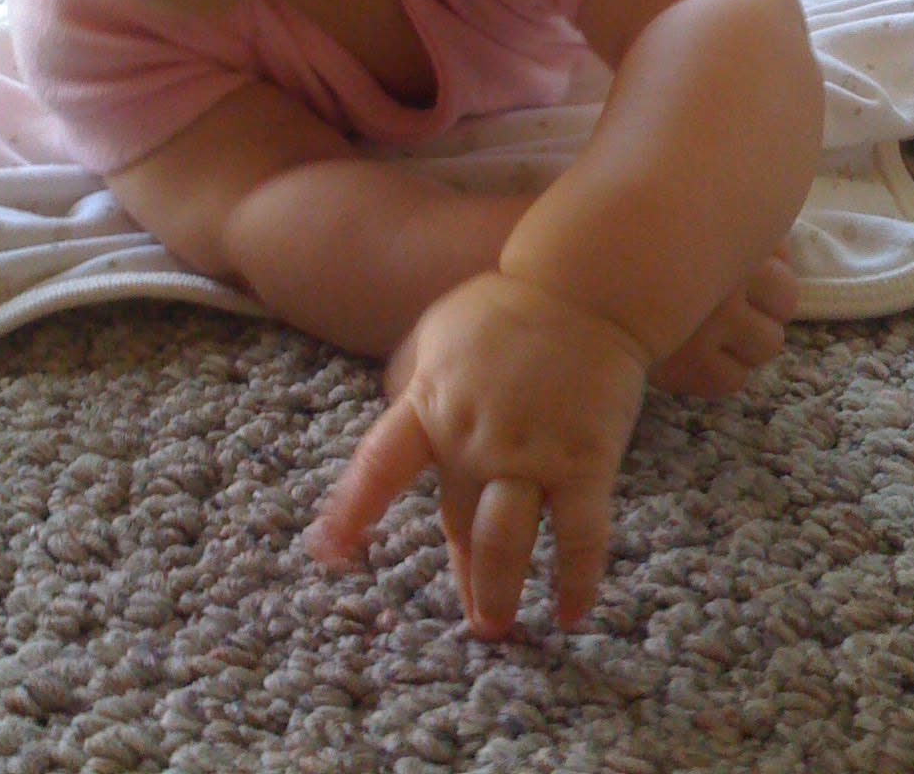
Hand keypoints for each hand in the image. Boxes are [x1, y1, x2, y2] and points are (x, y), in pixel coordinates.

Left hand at [305, 271, 647, 638]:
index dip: (352, 510)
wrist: (584, 286)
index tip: (328, 553)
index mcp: (432, 403)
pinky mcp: (584, 462)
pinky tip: (570, 612)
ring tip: (495, 627)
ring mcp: (530, 453)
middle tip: (469, 623)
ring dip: (497, 590)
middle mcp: (475, 437)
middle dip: (459, 576)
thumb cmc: (510, 306)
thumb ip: (412, 373)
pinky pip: (579, 535)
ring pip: (505, 542)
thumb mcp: (439, 328)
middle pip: (455, 521)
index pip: (380, 465)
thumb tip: (393, 403)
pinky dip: (576, 580)